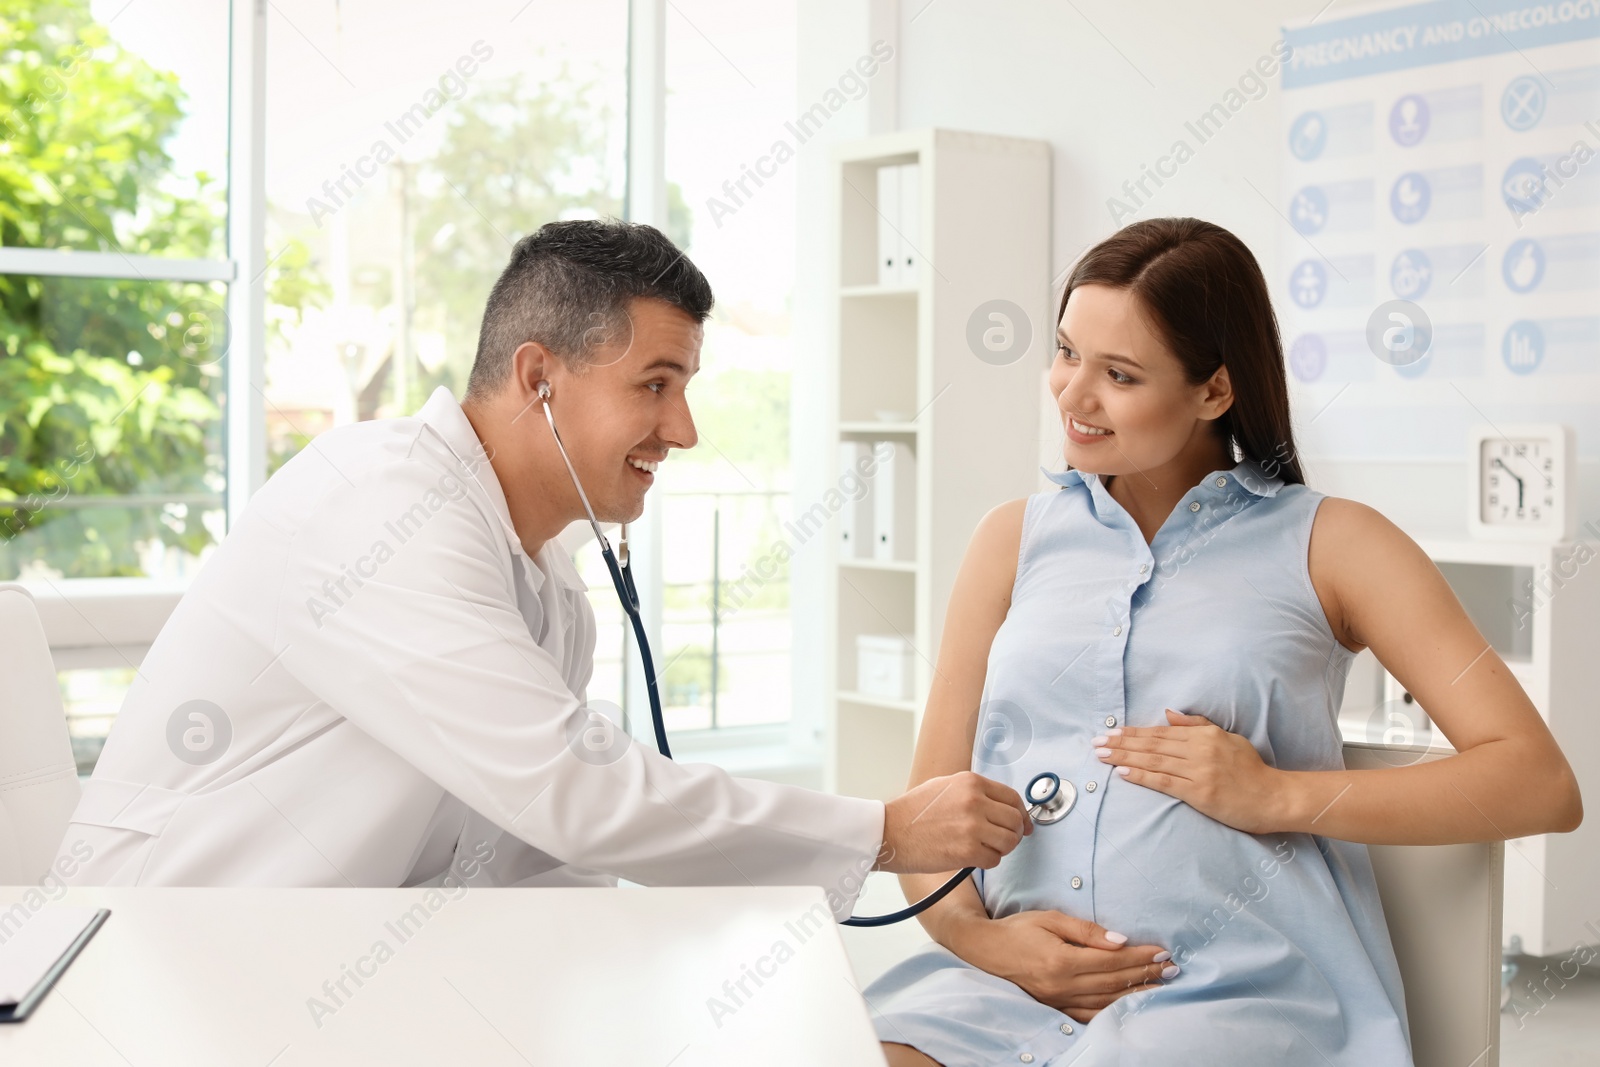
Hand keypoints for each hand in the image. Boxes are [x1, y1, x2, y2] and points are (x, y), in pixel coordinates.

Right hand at [876, 771, 1030, 873]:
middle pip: (1015, 820)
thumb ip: (974, 791)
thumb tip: (1002, 806)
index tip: (1023, 825)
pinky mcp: (967, 851)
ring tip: (984, 848)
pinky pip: (994, 859)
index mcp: (971, 782)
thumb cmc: (913, 812)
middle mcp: (975, 801)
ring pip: (1009, 841)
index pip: (1012, 797)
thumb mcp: (945, 786)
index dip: (1022, 814)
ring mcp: (972, 826)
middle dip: (1014, 833)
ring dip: (1001, 848)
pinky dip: (988, 861)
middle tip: (1003, 840)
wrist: (889, 832)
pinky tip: (972, 857)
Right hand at [945, 910, 1172, 1022]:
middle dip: (1145, 975)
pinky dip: (1113, 1011)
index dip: (1140, 957)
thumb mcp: (1051, 918)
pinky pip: (1090, 1015)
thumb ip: (1086, 930)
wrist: (986, 950)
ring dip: (1136, 994)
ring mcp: (1059, 1001)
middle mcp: (1063, 985)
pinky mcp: (1055, 1008)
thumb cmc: (1018, 929)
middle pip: (1114, 982)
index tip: (1163, 952)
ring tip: (1160, 986)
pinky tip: (1130, 1006)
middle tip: (1172, 969)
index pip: (1112, 961)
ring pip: (1107, 1002)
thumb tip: (1120, 940)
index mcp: (1062, 960)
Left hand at [1093, 709, 1283, 832]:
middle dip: (1122, 743)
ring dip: (1125, 758)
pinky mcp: (1199, 792)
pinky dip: (1142, 777)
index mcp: (1205, 735)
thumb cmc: (1252, 770)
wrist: (1274, 797)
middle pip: (1152, 745)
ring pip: (1154, 761)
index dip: (1134, 732)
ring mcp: (1199, 771)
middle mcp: (1199, 749)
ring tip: (1103, 756)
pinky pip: (1164, 782)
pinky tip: (1123, 773)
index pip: (1161, 732)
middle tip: (1097, 743)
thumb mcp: (1228, 739)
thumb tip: (1169, 714)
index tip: (1112, 732)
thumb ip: (1198, 726)